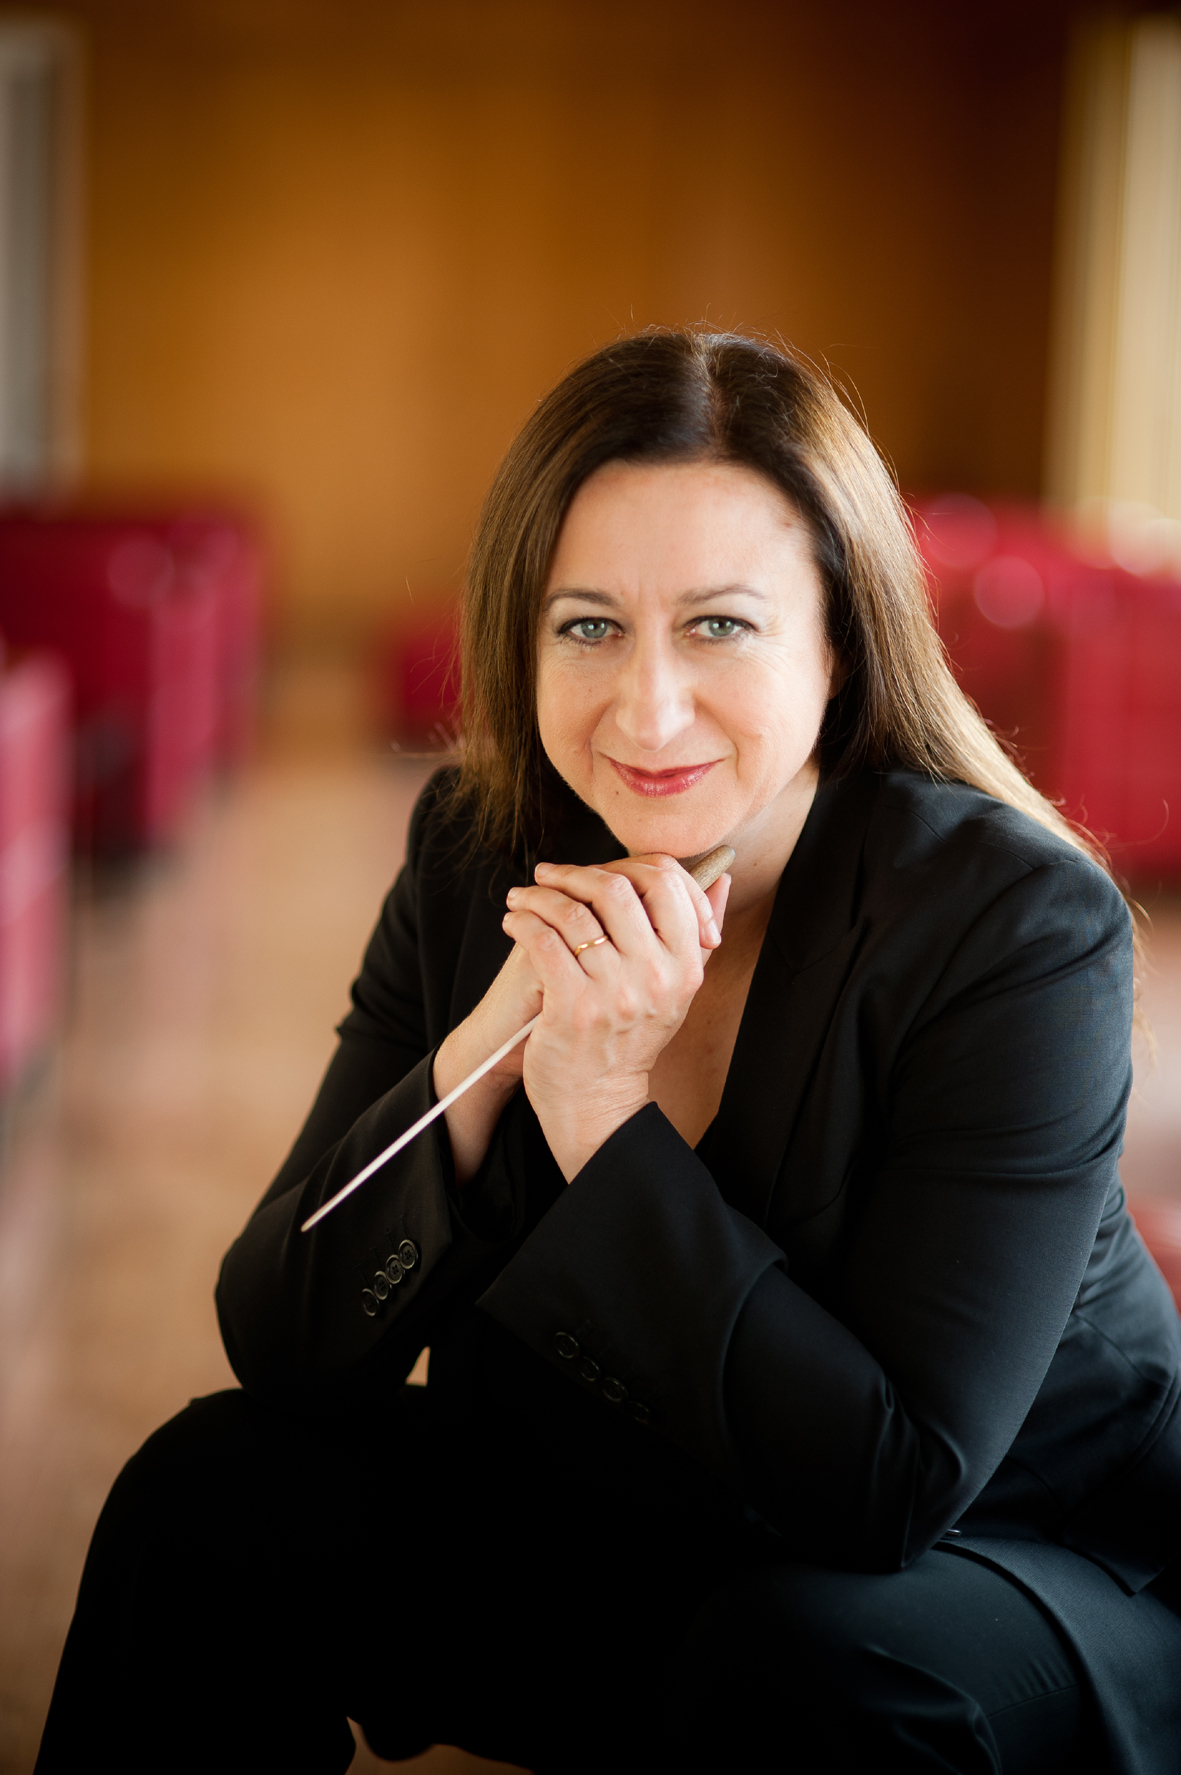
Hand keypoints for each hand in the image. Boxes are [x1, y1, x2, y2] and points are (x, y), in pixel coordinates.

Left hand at [502, 855, 727, 1179]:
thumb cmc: (631, 1039)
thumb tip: (720, 879)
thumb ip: (699, 933)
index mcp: (685, 966)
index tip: (598, 869)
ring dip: (539, 896)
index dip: (629, 864)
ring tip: (524, 897)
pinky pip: (544, 941)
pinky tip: (515, 922)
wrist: (598, 1101)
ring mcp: (615, 992)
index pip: (668, 884)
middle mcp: (655, 976)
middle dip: (575, 873)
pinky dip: (523, 922)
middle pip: (618, 888)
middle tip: (550, 874)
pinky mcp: (574, 1006)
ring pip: (573, 912)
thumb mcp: (677, 989)